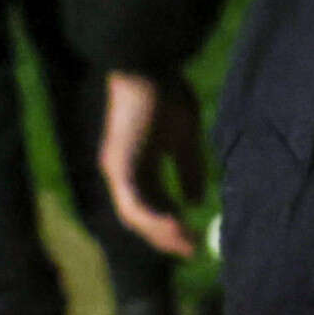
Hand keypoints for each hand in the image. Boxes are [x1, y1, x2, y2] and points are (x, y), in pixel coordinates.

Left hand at [99, 69, 208, 259]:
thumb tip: (196, 201)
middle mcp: (122, 170)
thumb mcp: (185, 137)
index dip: (171, 223)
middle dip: (166, 236)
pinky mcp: (118, 167)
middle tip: (192, 249)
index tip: (194, 238)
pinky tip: (176, 225)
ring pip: (136, 215)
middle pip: (141, 216)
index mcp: (136, 163)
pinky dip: (154, 219)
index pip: (151, 203)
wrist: (149, 65)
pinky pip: (134, 204)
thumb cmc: (167, 92)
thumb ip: (189, 169)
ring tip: (187, 244)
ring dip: (161, 233)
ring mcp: (117, 170)